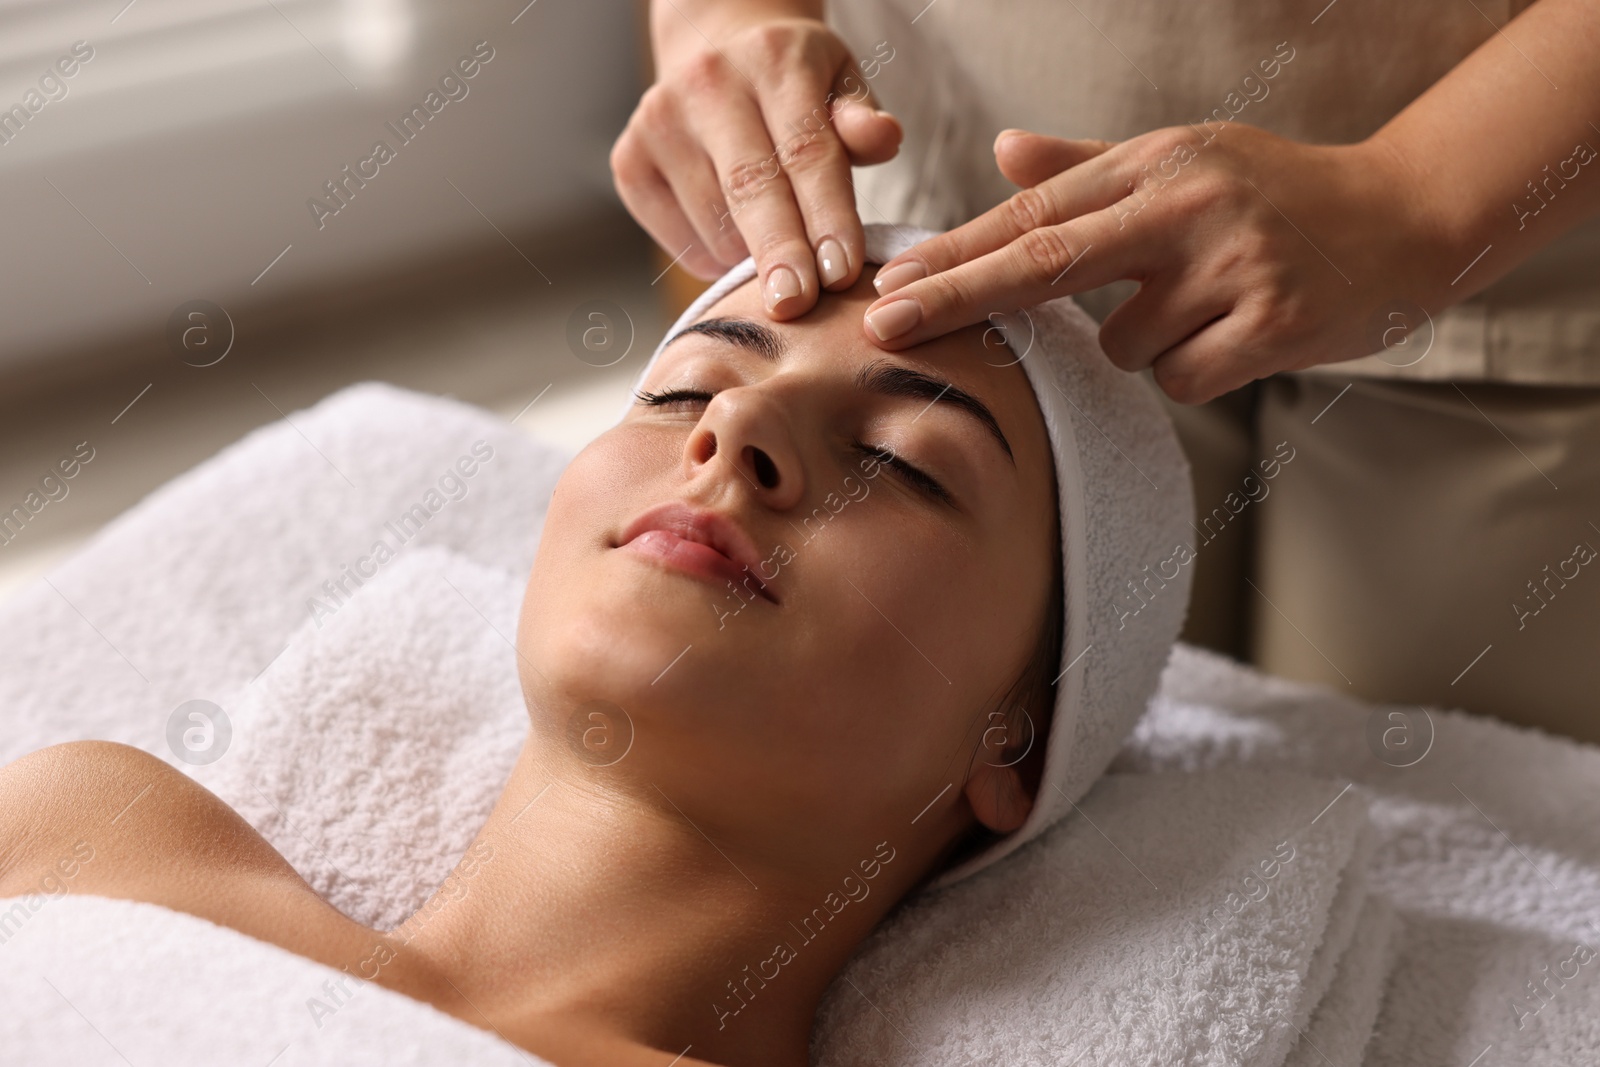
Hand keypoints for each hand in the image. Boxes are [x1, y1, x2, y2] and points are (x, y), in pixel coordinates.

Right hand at [611, 15, 901, 316]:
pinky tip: (734, 245)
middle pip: (749, 187)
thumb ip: (861, 122)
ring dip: (750, 262)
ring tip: (781, 265)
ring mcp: (659, 123)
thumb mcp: (839, 85)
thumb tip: (884, 139)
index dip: (826, 215)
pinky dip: (712, 261)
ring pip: (713, 223)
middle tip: (797, 305)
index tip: (841, 272)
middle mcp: (708, 84)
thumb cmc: (793, 85)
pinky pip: (678, 239)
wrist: (714, 51)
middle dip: (778, 252)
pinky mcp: (629, 161)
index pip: (805, 149)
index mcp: (773, 60)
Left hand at [861, 125, 1448, 402]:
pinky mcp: (1271, 323)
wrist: (1404, 220)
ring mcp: (1231, 265)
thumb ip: (1086, 167)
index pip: (1033, 212)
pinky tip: (1238, 333)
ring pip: (1122, 345)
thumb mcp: (1182, 161)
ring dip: (1147, 342)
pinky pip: (1179, 377)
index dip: (957, 251)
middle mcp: (1186, 207)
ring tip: (1209, 306)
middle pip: (1044, 262)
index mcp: (1155, 165)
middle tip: (884, 326)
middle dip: (957, 298)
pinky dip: (1194, 368)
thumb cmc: (1274, 194)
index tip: (892, 282)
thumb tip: (1001, 151)